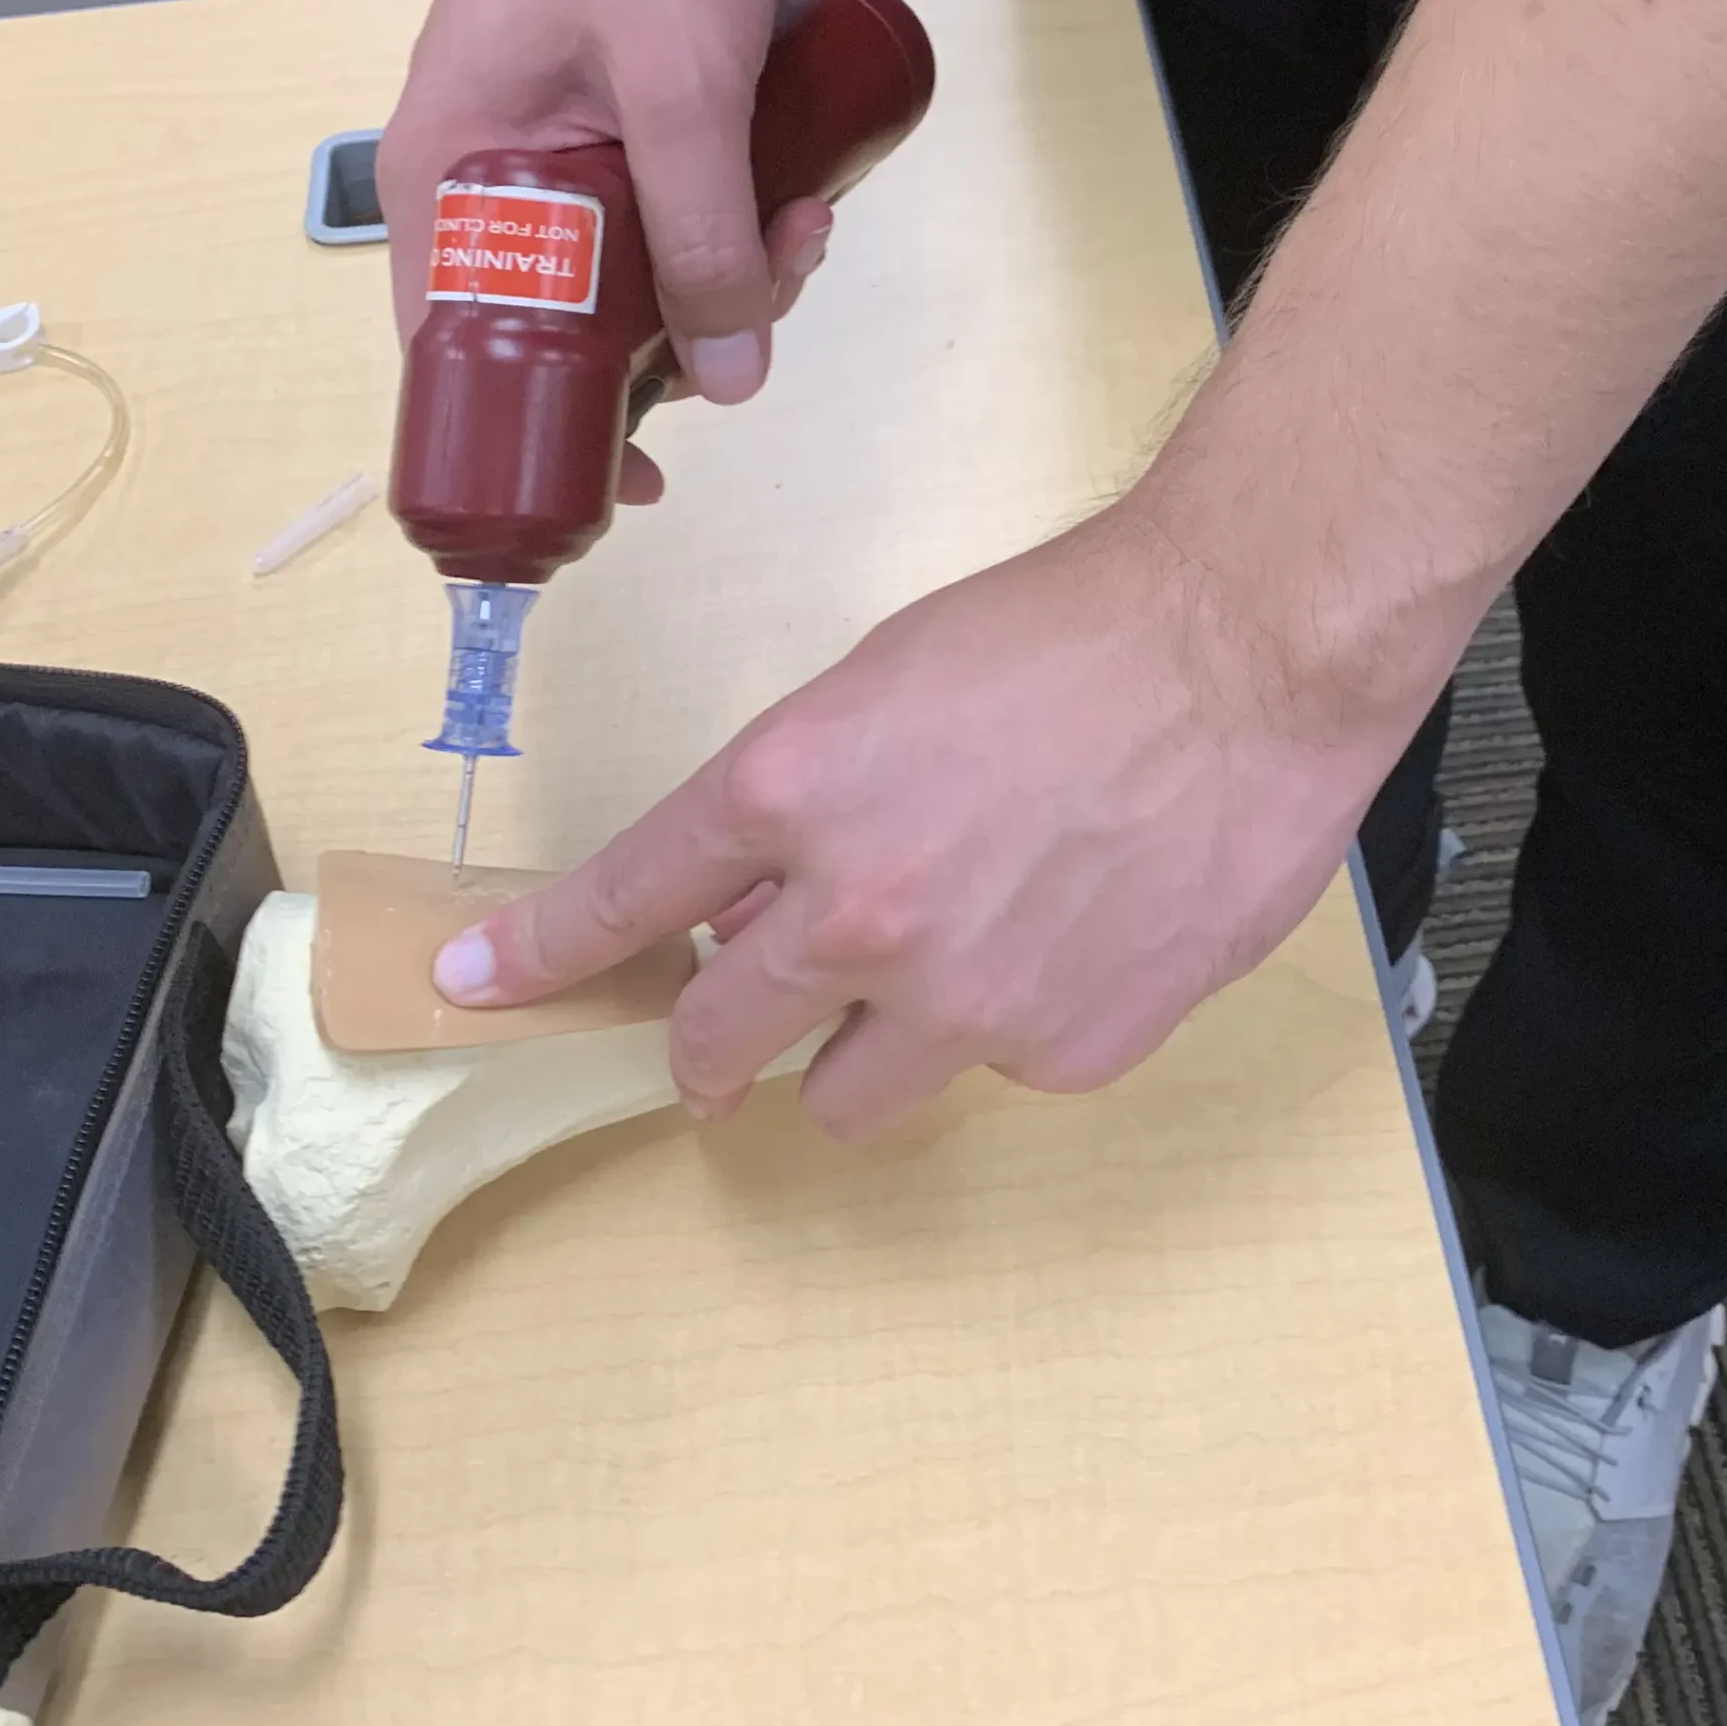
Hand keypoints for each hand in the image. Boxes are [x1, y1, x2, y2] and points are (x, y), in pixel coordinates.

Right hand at [379, 0, 826, 416]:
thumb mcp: (681, 93)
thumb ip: (704, 238)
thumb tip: (731, 380)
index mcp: (444, 171)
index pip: (452, 344)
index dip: (533, 427)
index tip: (623, 480)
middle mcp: (488, 167)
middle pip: (566, 319)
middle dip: (678, 333)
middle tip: (765, 300)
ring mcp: (560, 141)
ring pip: (639, 268)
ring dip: (729, 273)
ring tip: (806, 227)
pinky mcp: (630, 114)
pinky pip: (676, 208)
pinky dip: (736, 220)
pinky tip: (803, 199)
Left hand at [430, 498, 1453, 1137]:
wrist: (1251, 649)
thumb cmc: (1078, 629)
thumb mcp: (889, 681)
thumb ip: (807, 802)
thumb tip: (756, 895)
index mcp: (791, 790)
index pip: (624, 900)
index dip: (537, 955)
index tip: (475, 986)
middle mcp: (856, 913)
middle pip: (715, 1041)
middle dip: (709, 1042)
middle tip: (736, 1027)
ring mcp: (963, 999)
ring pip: (844, 1096)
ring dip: (861, 1049)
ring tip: (948, 965)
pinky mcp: (1065, 1051)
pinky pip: (995, 1072)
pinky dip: (1012, 1024)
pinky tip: (1078, 933)